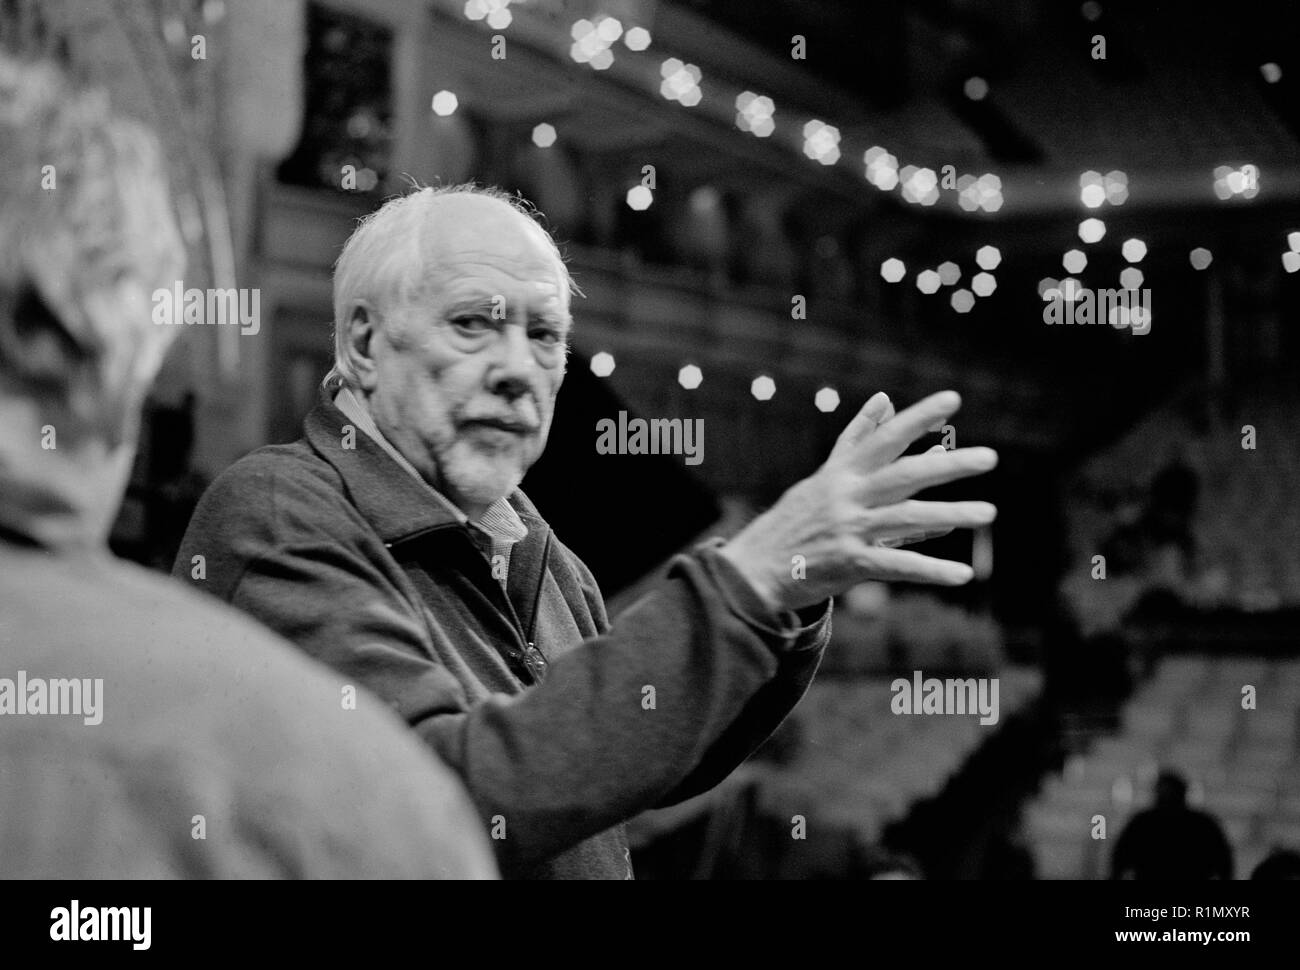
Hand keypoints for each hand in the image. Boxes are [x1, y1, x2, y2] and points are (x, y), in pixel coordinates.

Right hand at [717, 390, 997, 610]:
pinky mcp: (849, 565)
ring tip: (989, 513)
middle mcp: (845, 497)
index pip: (884, 439)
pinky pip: (897, 566)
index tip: (953, 399)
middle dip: (948, 465)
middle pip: (902, 476)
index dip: (918, 418)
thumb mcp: (823, 475)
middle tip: (990, 457)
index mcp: (841, 473)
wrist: (755, 569)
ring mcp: (847, 530)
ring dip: (951, 515)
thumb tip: (885, 398)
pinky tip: (964, 574)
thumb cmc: (795, 520)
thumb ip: (857, 438)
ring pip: (906, 518)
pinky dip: (931, 570)